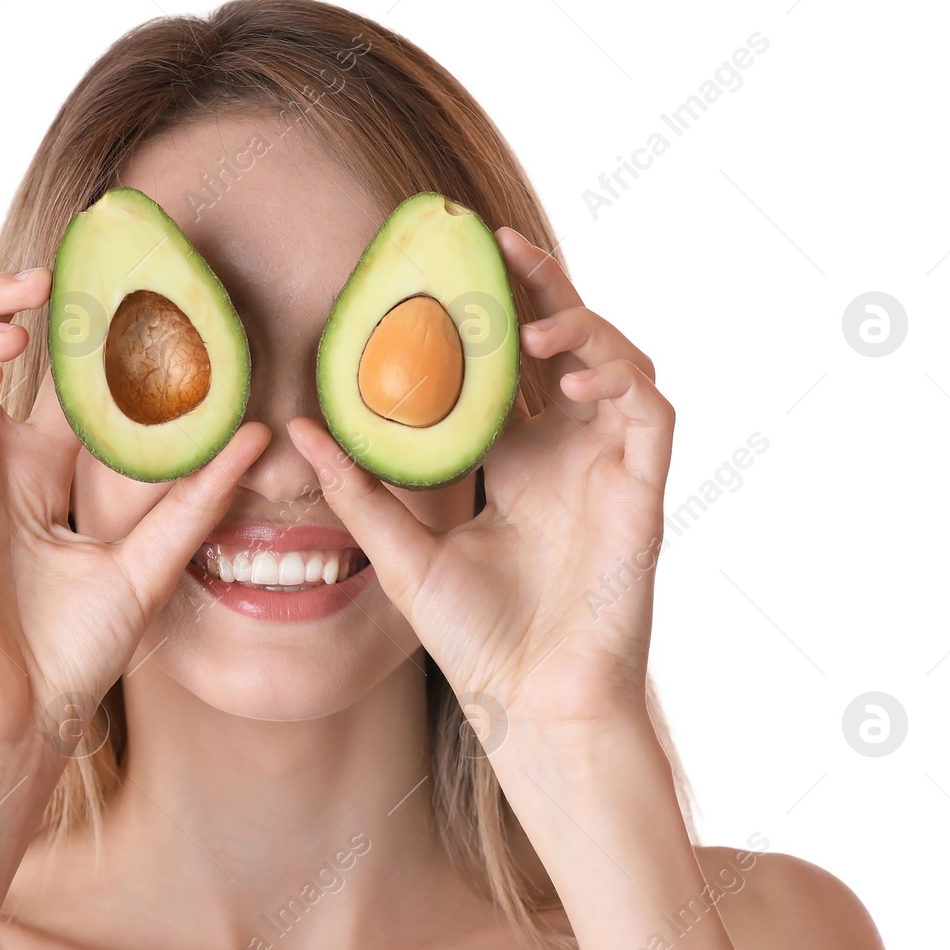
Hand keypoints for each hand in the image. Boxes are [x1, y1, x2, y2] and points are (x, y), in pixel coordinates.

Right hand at [0, 268, 268, 759]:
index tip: (110, 281)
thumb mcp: (148, 561)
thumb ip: (195, 499)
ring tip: (21, 316)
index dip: (62, 323)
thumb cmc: (73, 654)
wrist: (22, 721)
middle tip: (55, 273)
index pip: (38, 378)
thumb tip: (258, 435)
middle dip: (4, 303)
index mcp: (30, 474)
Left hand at [288, 227, 672, 736]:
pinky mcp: (645, 491)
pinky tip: (573, 377)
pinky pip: (652, 410)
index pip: (510, 366)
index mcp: (518, 462)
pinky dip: (620, 377)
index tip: (444, 265)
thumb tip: (297, 430)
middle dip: (540, 287)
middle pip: (567, 343)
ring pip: (619, 361)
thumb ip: (357, 491)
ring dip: (582, 326)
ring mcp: (610, 468)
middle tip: (493, 244)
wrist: (529, 705)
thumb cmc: (475, 640)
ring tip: (531, 325)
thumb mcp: (401, 554)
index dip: (488, 310)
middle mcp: (568, 454)